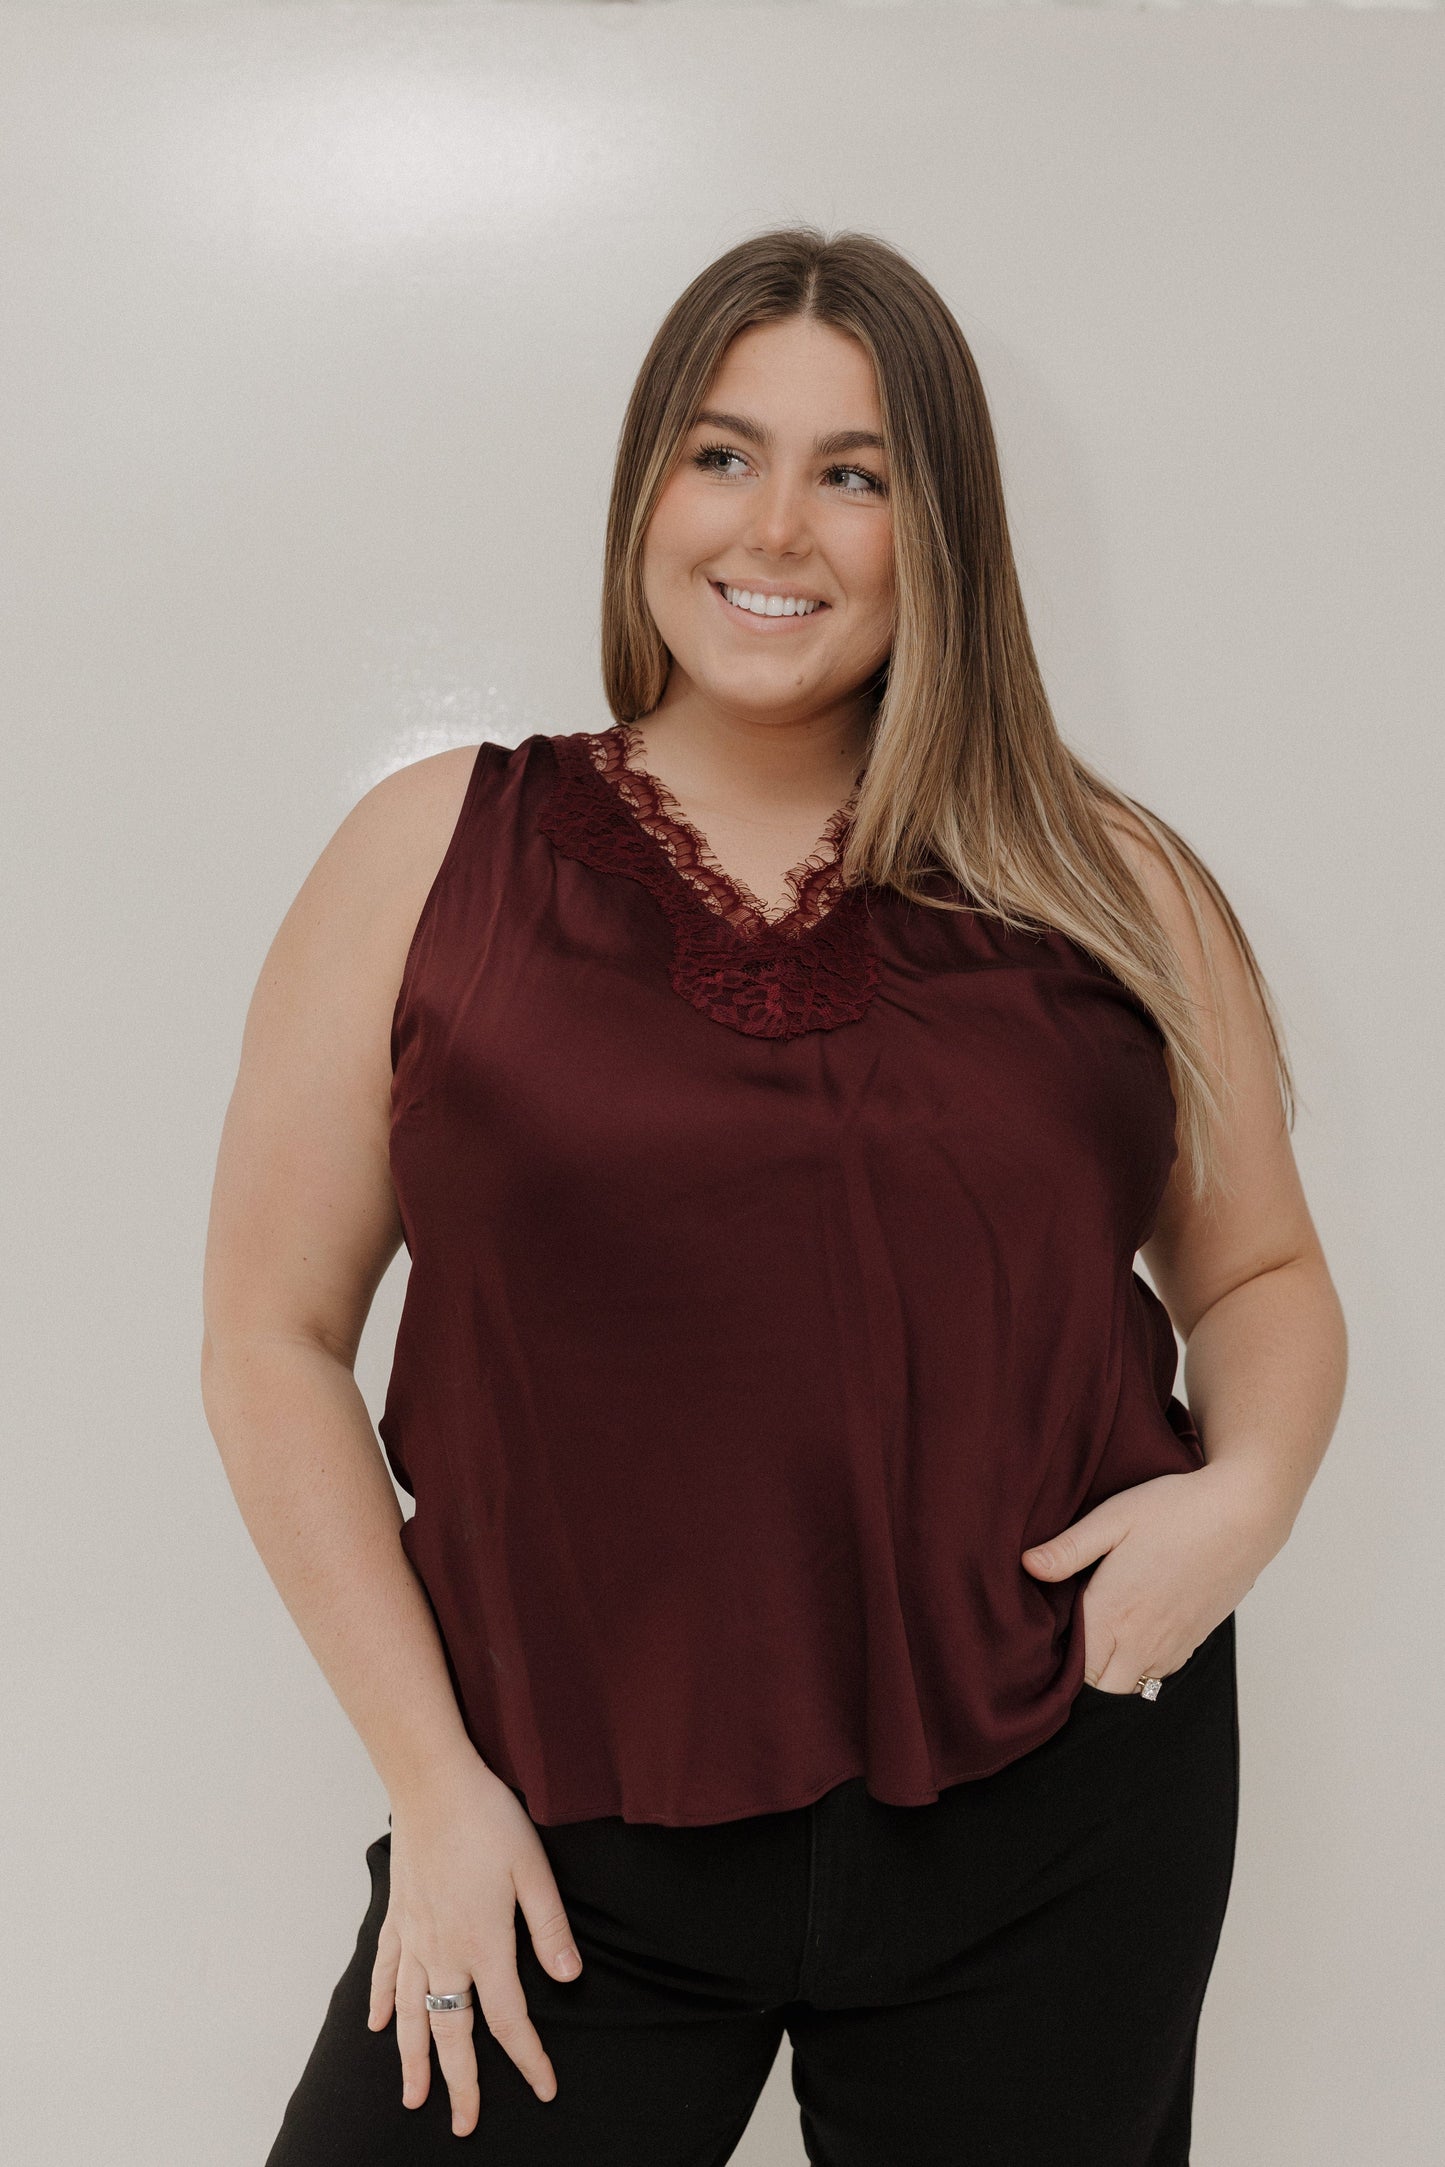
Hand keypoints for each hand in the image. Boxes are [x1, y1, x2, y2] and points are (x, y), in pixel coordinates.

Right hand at [367, 1748, 583, 2133]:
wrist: (433, 1783)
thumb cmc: (488, 1820)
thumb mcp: (534, 1869)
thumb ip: (549, 1928)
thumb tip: (569, 1979)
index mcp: (485, 1944)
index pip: (509, 2018)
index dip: (528, 2058)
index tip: (544, 2089)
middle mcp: (444, 1951)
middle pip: (452, 2033)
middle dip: (461, 2083)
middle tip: (464, 2125)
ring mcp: (414, 1936)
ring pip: (411, 2014)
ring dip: (413, 2059)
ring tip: (413, 2098)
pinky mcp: (396, 1915)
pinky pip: (385, 1970)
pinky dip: (381, 2002)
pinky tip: (377, 2027)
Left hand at [1020, 1461, 1285, 1693]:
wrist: (1243, 1513)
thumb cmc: (1175, 1510)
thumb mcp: (1113, 1518)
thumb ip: (1068, 1548)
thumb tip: (1027, 1566)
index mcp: (1114, 1614)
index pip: (1074, 1670)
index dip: (1056, 1662)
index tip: (1045, 1638)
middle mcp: (1143, 1641)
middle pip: (1101, 1688)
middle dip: (1081, 1674)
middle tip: (1068, 1638)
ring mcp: (1173, 1645)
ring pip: (1131, 1684)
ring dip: (1111, 1670)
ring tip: (1098, 1635)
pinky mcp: (1195, 1640)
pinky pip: (1159, 1672)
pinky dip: (1140, 1663)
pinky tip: (1133, 1629)